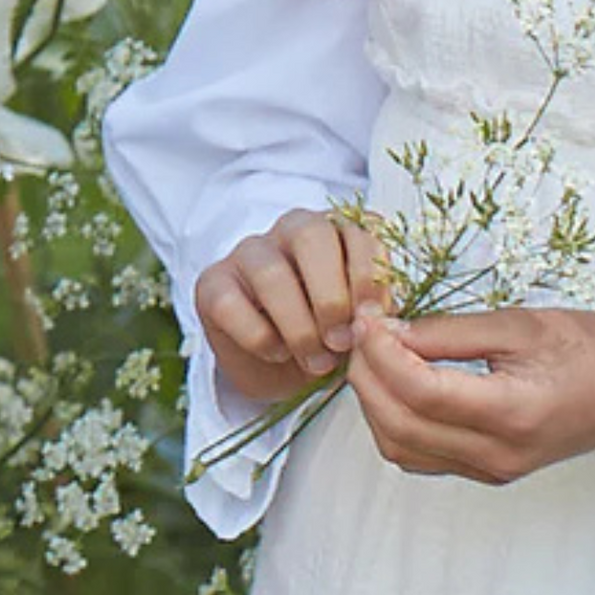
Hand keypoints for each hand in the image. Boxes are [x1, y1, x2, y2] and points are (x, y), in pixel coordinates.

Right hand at [195, 208, 391, 405]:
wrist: (280, 367)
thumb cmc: (328, 335)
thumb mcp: (360, 322)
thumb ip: (373, 312)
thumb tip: (380, 321)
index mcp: (338, 230)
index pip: (359, 228)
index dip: (370, 277)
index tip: (373, 323)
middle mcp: (292, 229)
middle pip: (312, 235)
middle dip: (332, 296)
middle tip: (341, 343)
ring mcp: (249, 252)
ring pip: (271, 271)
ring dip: (299, 326)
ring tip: (316, 361)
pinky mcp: (213, 283)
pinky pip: (232, 303)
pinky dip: (260, 337)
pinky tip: (278, 353)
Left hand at [343, 307, 594, 483]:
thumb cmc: (589, 347)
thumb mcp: (519, 323)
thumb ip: (449, 331)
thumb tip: (389, 331)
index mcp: (513, 414)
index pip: (421, 393)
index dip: (382, 353)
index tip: (368, 316)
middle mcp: (497, 455)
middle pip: (400, 427)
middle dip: (368, 375)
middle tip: (364, 329)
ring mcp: (491, 471)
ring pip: (401, 449)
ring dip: (374, 401)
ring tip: (376, 351)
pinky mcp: (487, 472)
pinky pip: (419, 455)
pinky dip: (393, 419)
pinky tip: (396, 380)